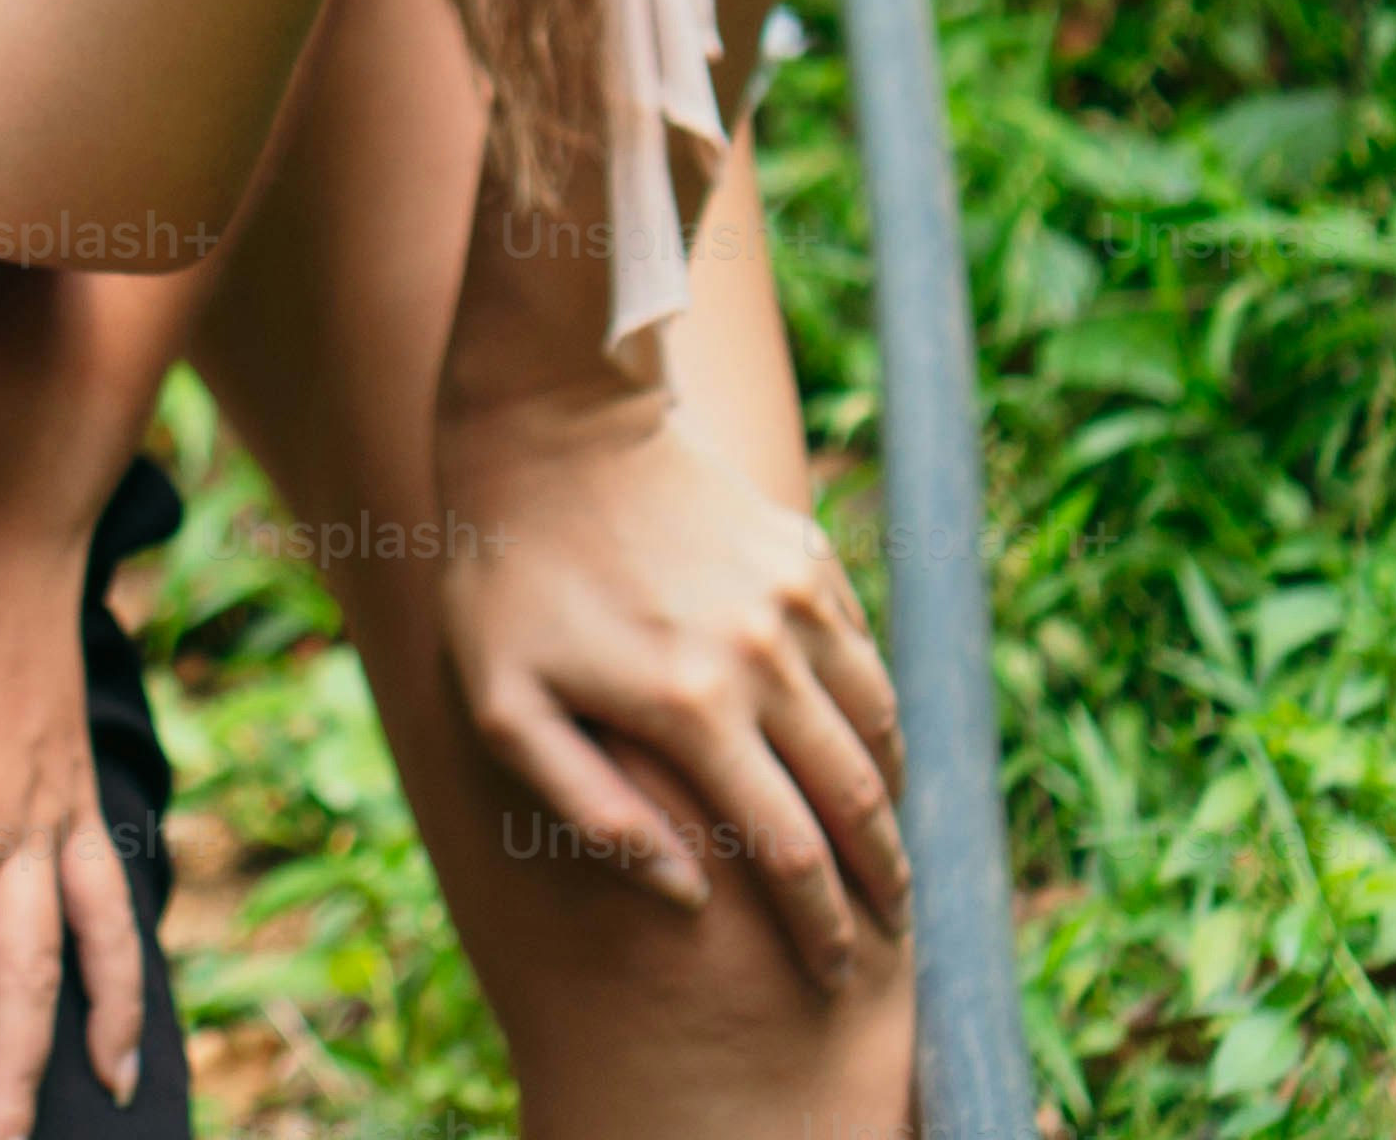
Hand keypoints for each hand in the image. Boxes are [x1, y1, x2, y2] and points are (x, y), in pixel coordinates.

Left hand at [435, 371, 908, 990]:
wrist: (547, 427)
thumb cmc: (506, 577)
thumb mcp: (504, 705)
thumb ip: (590, 809)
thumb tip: (687, 897)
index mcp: (691, 708)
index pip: (789, 852)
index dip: (821, 925)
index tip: (835, 969)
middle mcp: (764, 660)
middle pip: (857, 803)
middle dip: (883, 882)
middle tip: (891, 932)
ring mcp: (797, 605)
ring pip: (880, 733)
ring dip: (891, 804)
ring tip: (886, 854)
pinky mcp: (809, 560)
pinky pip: (865, 663)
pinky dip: (875, 721)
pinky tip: (863, 753)